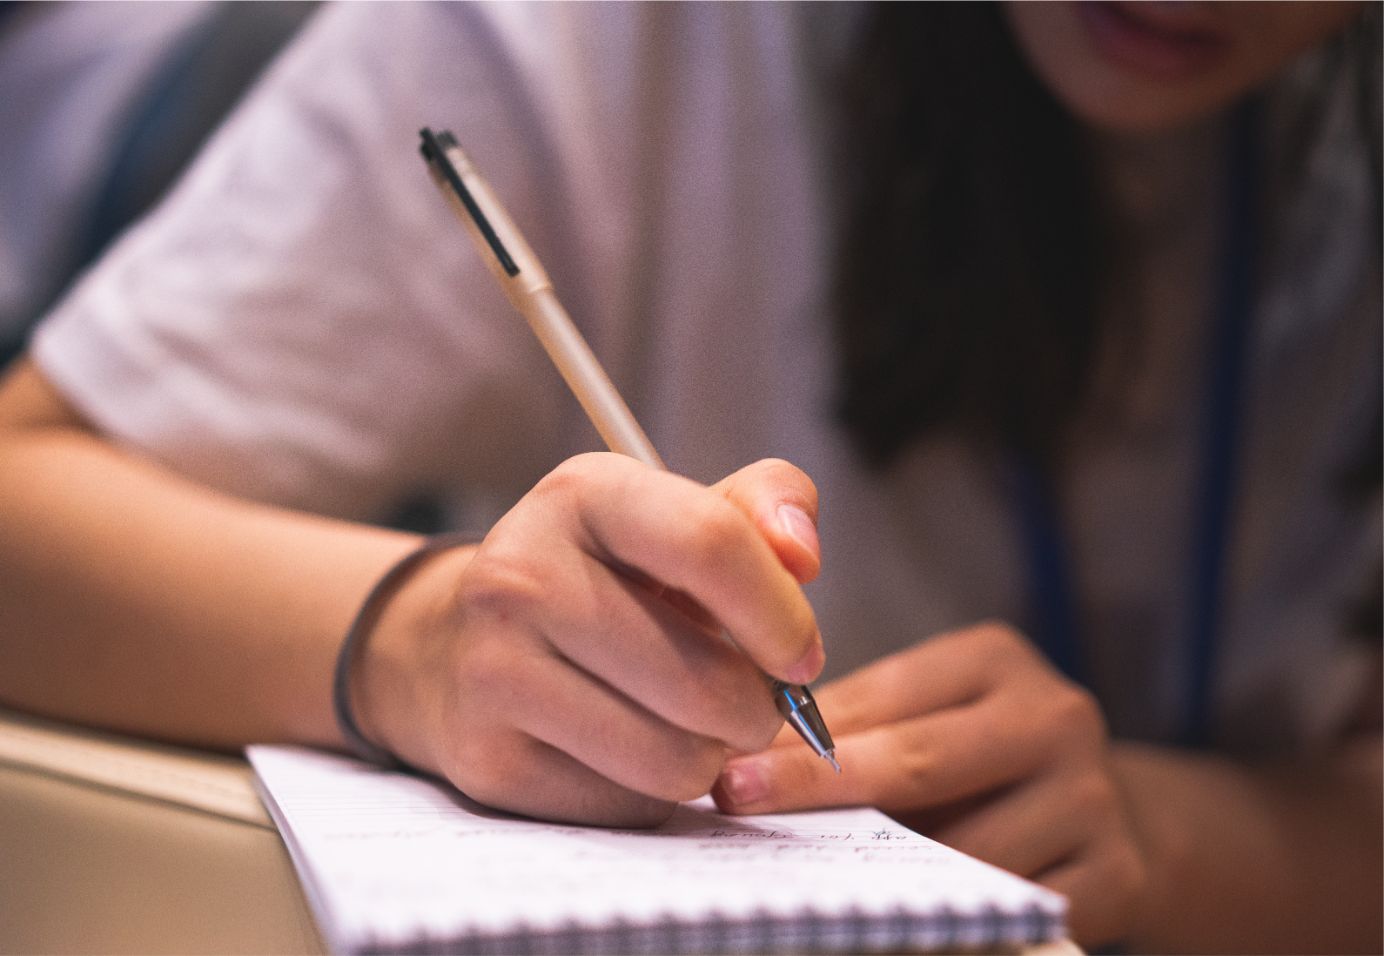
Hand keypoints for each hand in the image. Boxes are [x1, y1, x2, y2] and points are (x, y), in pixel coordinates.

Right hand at [358, 453, 825, 826]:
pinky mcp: (487, 759)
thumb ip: (760, 506)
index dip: (782, 614)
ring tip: (691, 726)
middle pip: (704, 681)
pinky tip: (627, 750)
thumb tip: (802, 554)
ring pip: (674, 759)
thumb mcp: (670, 517)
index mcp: (583, 494)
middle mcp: (521, 574)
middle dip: (757, 710)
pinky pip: (628, 805)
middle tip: (748, 704)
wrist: (450, 645)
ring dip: (710, 757)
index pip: (710, 543)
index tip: (801, 655)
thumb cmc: (598, 578)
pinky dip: (652, 791)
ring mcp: (494, 669)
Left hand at [711, 622, 1146, 945]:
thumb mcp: (928, 711)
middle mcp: (1054, 716)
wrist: (1106, 810)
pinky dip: (948, 924)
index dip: (804, 742)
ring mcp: (1092, 797)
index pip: (884, 700)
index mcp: (997, 661)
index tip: (733, 772)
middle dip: (820, 791)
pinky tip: (895, 928)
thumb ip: (854, 722)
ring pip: (961, 850)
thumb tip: (753, 753)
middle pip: (920, 764)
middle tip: (742, 806)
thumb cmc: (979, 754)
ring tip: (808, 881)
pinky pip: (1009, 910)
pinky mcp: (1115, 874)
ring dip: (880, 872)